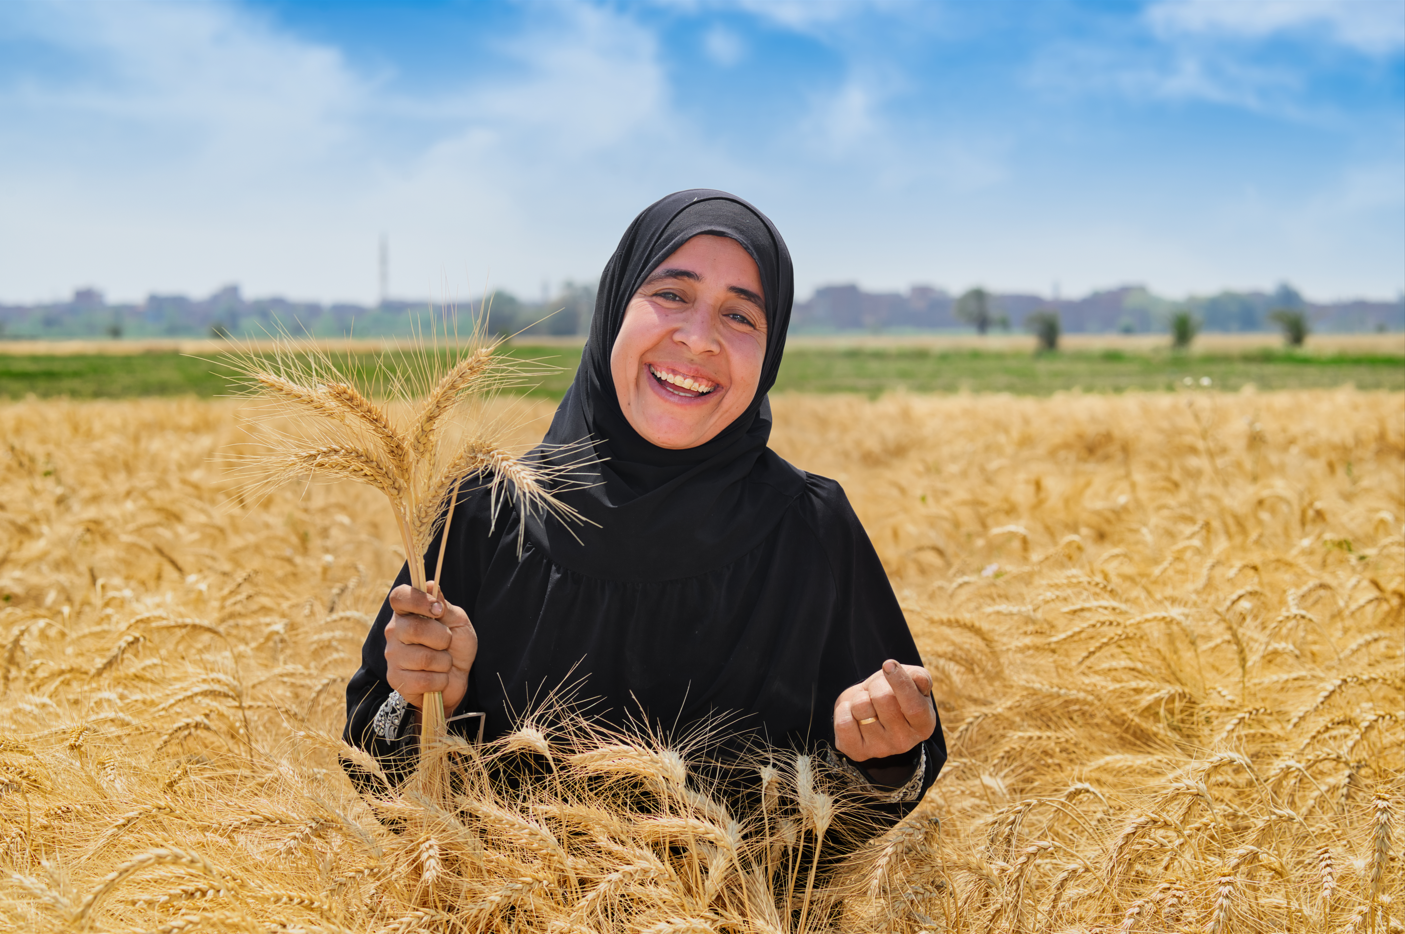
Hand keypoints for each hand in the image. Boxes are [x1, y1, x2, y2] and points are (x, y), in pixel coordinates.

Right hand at [383, 581, 476, 715]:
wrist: (458, 678)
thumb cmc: (456, 646)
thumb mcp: (458, 622)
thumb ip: (445, 606)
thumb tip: (430, 585)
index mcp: (407, 612)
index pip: (399, 596)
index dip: (418, 600)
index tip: (438, 609)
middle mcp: (394, 631)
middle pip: (415, 628)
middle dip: (442, 638)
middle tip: (447, 642)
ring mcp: (392, 656)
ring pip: (424, 658)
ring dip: (444, 662)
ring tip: (443, 662)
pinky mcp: (395, 679)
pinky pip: (423, 680)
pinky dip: (440, 681)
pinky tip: (437, 678)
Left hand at [833, 660, 935, 761]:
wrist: (872, 711)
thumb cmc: (895, 693)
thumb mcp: (913, 681)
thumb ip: (920, 677)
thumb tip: (919, 680)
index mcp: (923, 724)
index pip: (913, 706)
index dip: (900, 682)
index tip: (888, 664)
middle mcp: (904, 742)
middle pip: (883, 699)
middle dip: (875, 684)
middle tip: (876, 688)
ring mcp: (881, 750)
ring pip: (860, 707)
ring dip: (860, 697)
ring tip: (867, 703)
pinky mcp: (858, 753)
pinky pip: (843, 723)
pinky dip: (844, 710)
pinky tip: (853, 714)